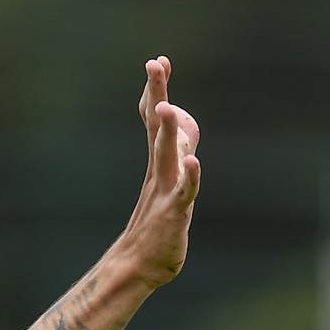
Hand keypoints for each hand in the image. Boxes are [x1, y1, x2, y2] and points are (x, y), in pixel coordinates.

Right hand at [119, 56, 200, 287]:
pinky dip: (189, 177)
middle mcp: (158, 172)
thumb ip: (177, 167)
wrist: (137, 267)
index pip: (154, 121)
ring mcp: (163, 192)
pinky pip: (183, 193)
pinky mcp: (173, 214)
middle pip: (157, 128)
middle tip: (154, 65)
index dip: (155, 92)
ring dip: (167, 132)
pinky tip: (192, 162)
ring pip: (166, 156)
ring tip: (166, 109)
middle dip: (157, 95)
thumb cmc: (155, 229)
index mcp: (157, 165)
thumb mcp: (166, 190)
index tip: (157, 63)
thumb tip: (186, 148)